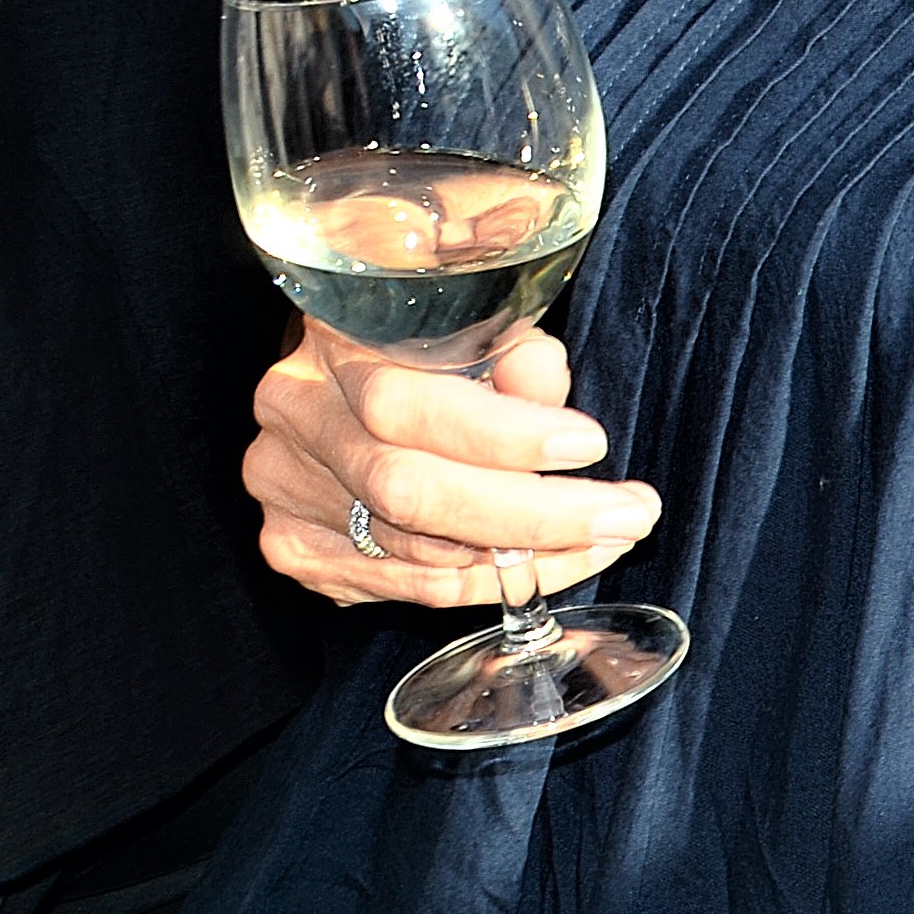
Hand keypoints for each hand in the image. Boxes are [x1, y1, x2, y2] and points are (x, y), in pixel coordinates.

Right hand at [245, 318, 660, 608]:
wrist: (352, 387)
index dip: (504, 434)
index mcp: (335, 342)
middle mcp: (297, 416)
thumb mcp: (481, 329)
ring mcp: (286, 490)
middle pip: (410, 490)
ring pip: (415, 550)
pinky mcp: (295, 547)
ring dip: (526, 557)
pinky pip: (404, 585)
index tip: (592, 446)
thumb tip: (543, 384)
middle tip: (628, 515)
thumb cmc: (433, 348)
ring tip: (603, 538)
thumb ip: (514, 357)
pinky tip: (543, 565)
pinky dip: (482, 584)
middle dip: (535, 514)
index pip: (407, 404)